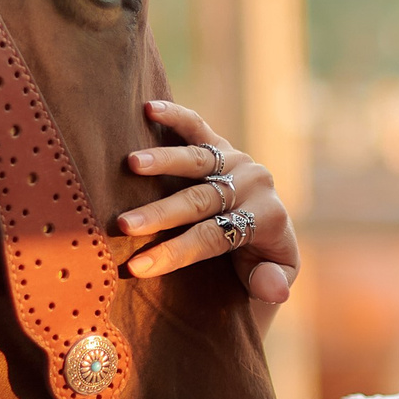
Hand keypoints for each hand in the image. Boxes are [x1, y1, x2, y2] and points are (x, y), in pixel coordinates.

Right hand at [117, 101, 299, 316]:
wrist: (271, 236)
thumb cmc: (264, 265)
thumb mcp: (275, 279)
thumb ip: (274, 283)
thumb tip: (273, 290)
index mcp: (269, 219)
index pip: (214, 237)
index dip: (175, 252)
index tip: (136, 267)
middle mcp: (255, 184)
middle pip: (201, 200)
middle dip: (160, 213)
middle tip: (123, 224)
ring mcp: (238, 161)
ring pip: (198, 161)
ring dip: (163, 161)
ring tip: (131, 164)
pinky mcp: (223, 144)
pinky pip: (199, 127)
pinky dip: (175, 116)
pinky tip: (148, 108)